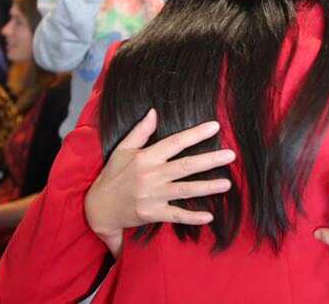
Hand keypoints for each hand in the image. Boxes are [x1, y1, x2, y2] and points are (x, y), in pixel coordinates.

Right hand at [84, 108, 234, 256]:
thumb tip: (154, 111)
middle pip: (185, 166)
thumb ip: (140, 131)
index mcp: (146, 157)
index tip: (215, 127)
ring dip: (207, 187)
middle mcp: (151, 175)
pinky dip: (192, 217)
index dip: (195, 134)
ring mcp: (152, 196)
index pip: (175, 142)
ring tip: (227, 184)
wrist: (97, 209)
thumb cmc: (112, 176)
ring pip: (184, 190)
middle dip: (209, 160)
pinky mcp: (152, 213)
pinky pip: (176, 215)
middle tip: (231, 155)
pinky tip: (209, 216)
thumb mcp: (122, 150)